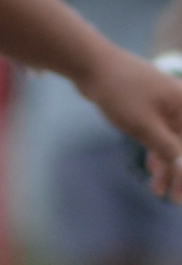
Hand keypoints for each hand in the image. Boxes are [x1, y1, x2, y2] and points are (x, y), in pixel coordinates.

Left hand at [75, 47, 181, 199]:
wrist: (93, 65)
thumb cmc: (120, 93)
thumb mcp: (145, 126)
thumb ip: (169, 148)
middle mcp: (181, 105)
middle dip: (180, 172)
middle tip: (174, 200)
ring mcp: (166, 106)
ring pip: (172, 141)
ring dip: (168, 166)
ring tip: (157, 191)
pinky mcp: (149, 108)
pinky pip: (160, 134)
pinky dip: (157, 151)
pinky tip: (152, 170)